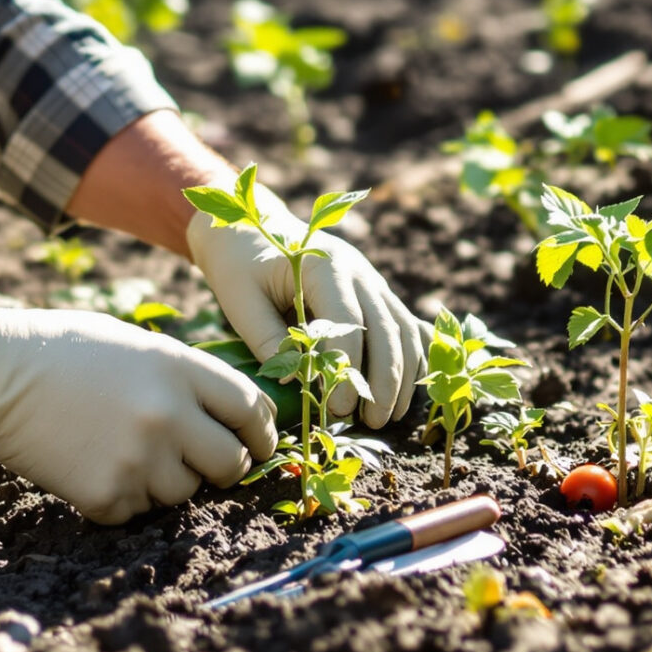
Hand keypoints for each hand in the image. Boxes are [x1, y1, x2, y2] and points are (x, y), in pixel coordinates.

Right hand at [0, 302, 275, 523]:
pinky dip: (121, 498)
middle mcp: (167, 416)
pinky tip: (92, 464)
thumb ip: (185, 378)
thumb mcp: (138, 346)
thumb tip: (230, 417)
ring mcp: (138, 459)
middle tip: (202, 463)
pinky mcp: (106, 495)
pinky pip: (136, 512)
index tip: (259, 444)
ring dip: (165, 481)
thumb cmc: (64, 350)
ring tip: (124, 451)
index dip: (263, 433)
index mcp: (178, 369)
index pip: (251, 410)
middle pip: (230, 463)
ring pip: (182, 493)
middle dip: (223, 467)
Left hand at [183, 187, 420, 427]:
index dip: (347, 368)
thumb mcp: (240, 301)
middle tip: (370, 422)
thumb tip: (296, 383)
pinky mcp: (375, 293)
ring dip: (403, 375)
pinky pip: (405, 326)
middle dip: (384, 380)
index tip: (338, 408)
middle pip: (386, 329)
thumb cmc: (240, 266)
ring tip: (387, 415)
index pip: (348, 322)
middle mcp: (357, 271)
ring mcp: (371, 280)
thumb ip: (267, 340)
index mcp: (322, 265)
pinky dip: (412, 358)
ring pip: (403, 329)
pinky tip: (405, 391)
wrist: (252, 230)